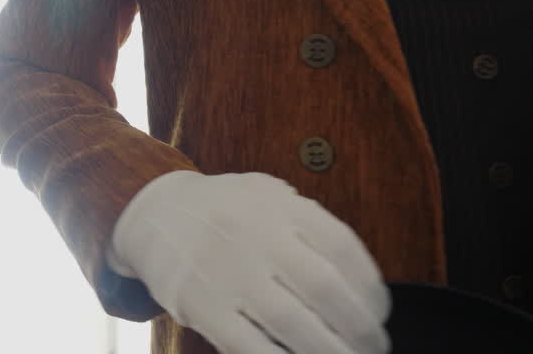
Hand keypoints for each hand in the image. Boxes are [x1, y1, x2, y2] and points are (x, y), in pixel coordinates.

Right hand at [109, 170, 390, 353]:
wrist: (152, 213)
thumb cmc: (223, 211)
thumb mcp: (267, 195)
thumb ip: (309, 224)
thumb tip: (361, 281)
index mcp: (279, 206)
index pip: (343, 249)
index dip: (371, 289)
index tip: (379, 313)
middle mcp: (256, 236)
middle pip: (325, 289)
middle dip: (360, 328)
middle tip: (372, 346)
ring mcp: (227, 272)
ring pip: (294, 324)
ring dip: (330, 352)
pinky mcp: (202, 306)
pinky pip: (251, 345)